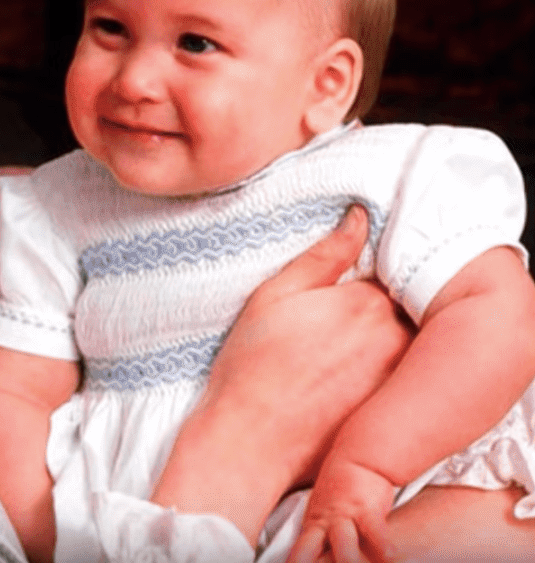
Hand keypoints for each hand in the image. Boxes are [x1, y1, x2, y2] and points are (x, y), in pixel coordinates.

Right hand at [155, 206, 412, 543]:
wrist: (250, 444)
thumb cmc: (252, 369)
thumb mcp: (273, 296)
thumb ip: (324, 255)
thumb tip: (360, 217)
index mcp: (368, 303)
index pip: (395, 272)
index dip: (372, 276)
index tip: (348, 286)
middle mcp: (397, 340)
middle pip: (409, 308)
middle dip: (387, 307)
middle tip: (342, 322)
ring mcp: (402, 380)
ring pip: (412, 344)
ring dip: (391, 340)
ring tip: (344, 352)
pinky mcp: (399, 413)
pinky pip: (406, 379)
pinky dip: (389, 374)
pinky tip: (349, 381)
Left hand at [289, 456, 397, 562]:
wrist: (359, 462)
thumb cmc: (340, 496)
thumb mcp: (322, 516)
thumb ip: (318, 540)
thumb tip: (310, 559)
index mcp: (311, 527)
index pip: (297, 553)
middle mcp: (323, 523)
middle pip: (307, 548)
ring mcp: (345, 516)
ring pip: (342, 541)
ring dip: (347, 559)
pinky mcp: (367, 510)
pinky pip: (375, 529)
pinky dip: (382, 544)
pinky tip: (391, 556)